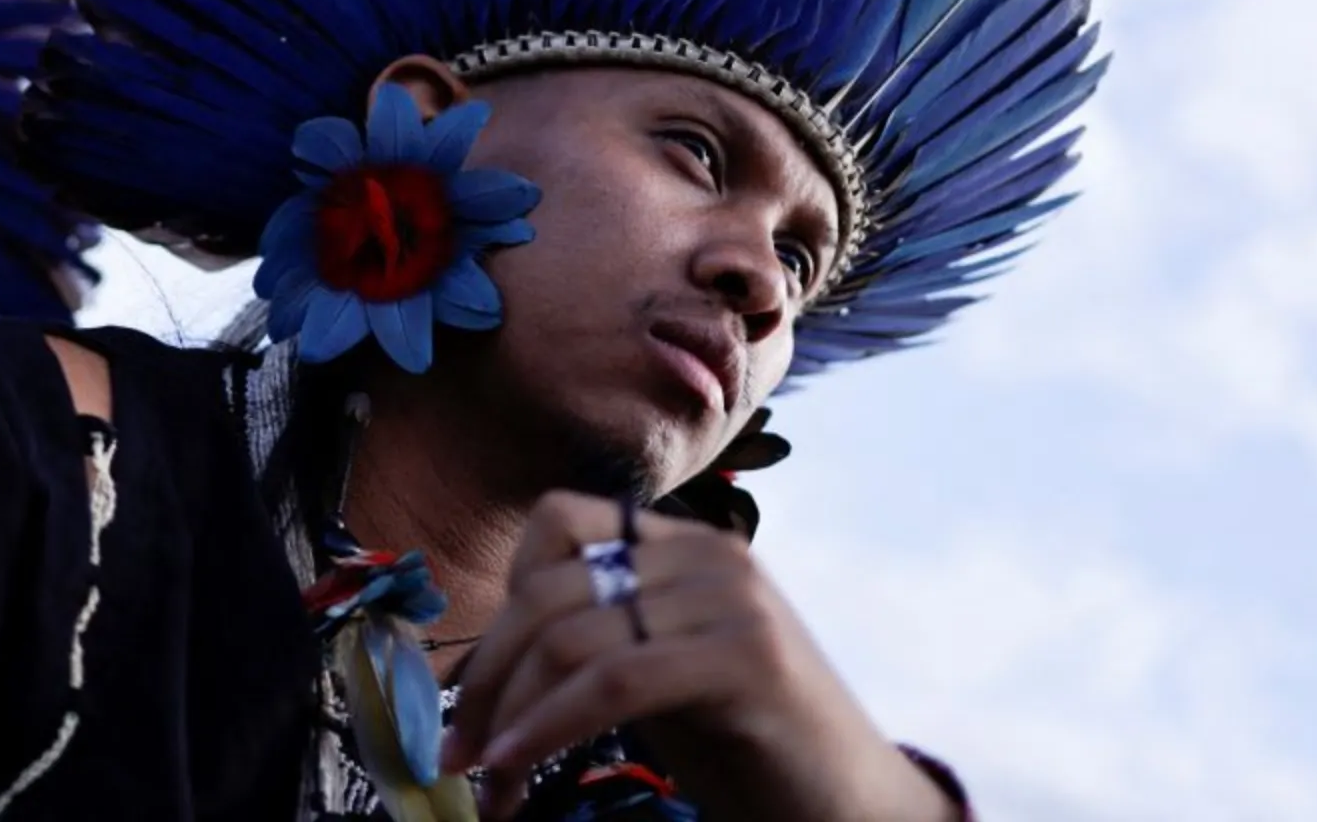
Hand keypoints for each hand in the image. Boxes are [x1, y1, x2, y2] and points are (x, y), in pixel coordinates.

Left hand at [441, 491, 960, 820]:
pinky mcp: (746, 658)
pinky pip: (612, 679)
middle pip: (549, 588)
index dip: (502, 601)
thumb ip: (597, 645)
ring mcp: (731, 599)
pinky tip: (520, 766)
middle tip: (457, 752)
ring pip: (570, 634)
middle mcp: (708, 553)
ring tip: (487, 781)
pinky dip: (548, 726)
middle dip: (485, 676)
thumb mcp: (661, 674)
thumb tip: (484, 666)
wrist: (859, 805)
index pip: (557, 522)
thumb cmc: (754, 747)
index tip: (477, 686)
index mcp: (683, 544)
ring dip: (508, 716)